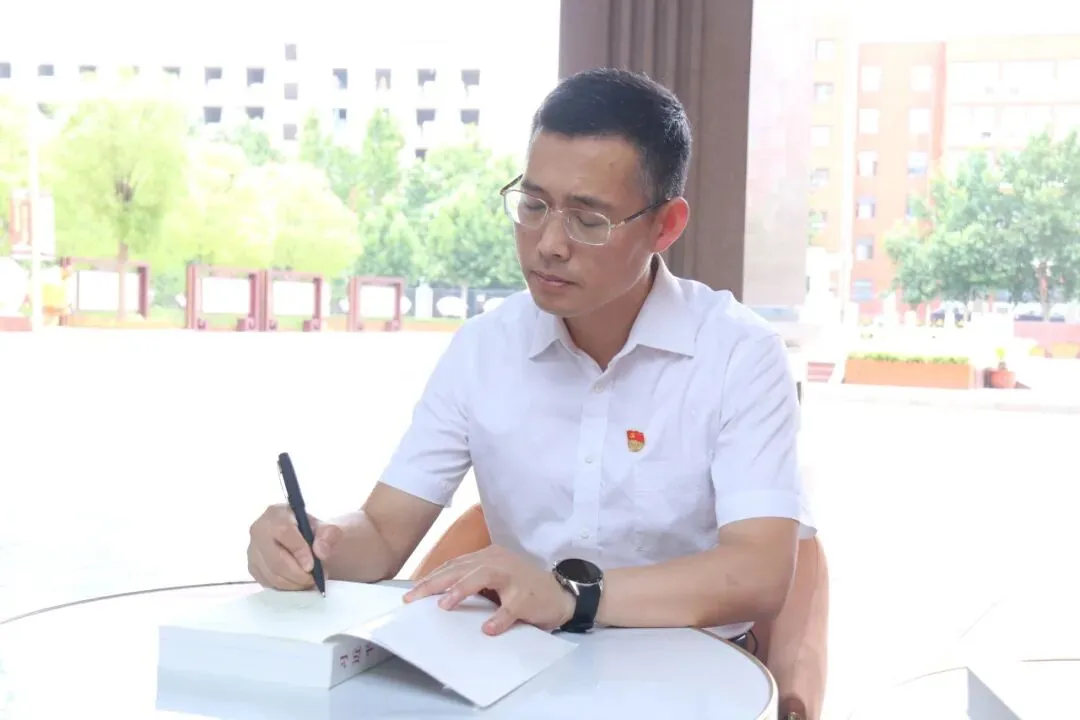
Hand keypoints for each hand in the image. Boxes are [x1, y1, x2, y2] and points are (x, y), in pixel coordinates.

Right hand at [247, 503, 341, 589]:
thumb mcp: (326, 528)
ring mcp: (253, 551)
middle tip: (315, 579)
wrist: (303, 540)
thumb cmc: (312, 532)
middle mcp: (259, 531)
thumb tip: (320, 551)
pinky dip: (287, 587)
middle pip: (276, 559)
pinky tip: (299, 582)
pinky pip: (269, 584)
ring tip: (311, 580)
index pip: (284, 532)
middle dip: (298, 574)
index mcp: (276, 514)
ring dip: (295, 583)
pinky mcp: (253, 568)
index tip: (311, 566)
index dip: (298, 551)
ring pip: (272, 575)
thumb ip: (329, 535)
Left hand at [404, 545, 574, 635]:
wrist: (560, 594)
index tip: (410, 594)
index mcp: (487, 557)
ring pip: (483, 577)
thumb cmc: (522, 588)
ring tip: (444, 605)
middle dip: (435, 583)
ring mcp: (513, 576)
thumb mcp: (494, 579)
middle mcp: (498, 561)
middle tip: (414, 598)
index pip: (453, 565)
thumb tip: (437, 596)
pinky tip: (488, 629)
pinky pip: (510, 607)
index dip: (431, 578)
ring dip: (462, 590)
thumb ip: (472, 582)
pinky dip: (499, 618)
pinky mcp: (527, 595)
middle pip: (461, 568)